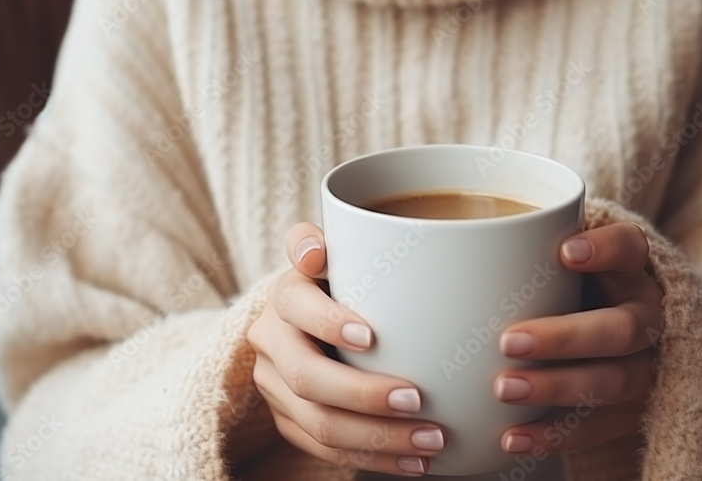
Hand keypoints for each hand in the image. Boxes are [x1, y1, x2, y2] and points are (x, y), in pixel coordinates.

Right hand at [246, 223, 445, 475]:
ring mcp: (275, 386)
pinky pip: (325, 450)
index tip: (372, 337)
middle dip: (363, 395)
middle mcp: (271, 340)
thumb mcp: (341, 252)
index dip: (329, 322)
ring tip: (430, 441)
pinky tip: (413, 462)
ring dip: (377, 438)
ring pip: (318, 423)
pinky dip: (373, 459)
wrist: (309, 317)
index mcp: (285, 294)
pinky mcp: (288, 420)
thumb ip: (327, 243)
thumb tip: (315, 250)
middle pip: (307, 377)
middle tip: (417, 400)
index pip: (297, 307)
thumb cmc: (344, 279)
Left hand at [495, 222, 662, 455]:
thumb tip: (434, 236)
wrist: (600, 335)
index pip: (631, 247)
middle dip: (566, 337)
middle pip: (623, 328)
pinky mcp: (632, 411)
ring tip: (502, 390)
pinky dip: (554, 435)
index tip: (564, 252)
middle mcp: (647, 317)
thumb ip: (518, 248)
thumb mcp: (552, 258)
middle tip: (508, 341)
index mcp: (631, 269)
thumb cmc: (564, 285)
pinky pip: (599, 428)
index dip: (606, 249)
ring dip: (556, 388)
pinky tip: (511, 436)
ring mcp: (646, 367)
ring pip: (615, 382)